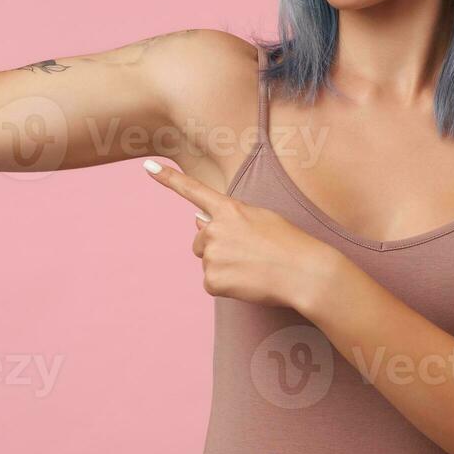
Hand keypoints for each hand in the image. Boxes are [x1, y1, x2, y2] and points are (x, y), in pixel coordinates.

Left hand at [141, 159, 338, 311]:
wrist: (304, 272)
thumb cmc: (290, 244)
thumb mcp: (261, 219)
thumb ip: (227, 218)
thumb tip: (194, 220)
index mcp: (229, 209)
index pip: (193, 190)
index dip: (169, 179)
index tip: (148, 166)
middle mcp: (214, 228)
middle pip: (200, 240)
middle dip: (217, 247)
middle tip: (248, 255)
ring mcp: (211, 254)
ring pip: (207, 262)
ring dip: (225, 267)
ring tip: (253, 268)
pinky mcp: (212, 280)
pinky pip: (212, 284)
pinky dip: (227, 287)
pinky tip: (248, 283)